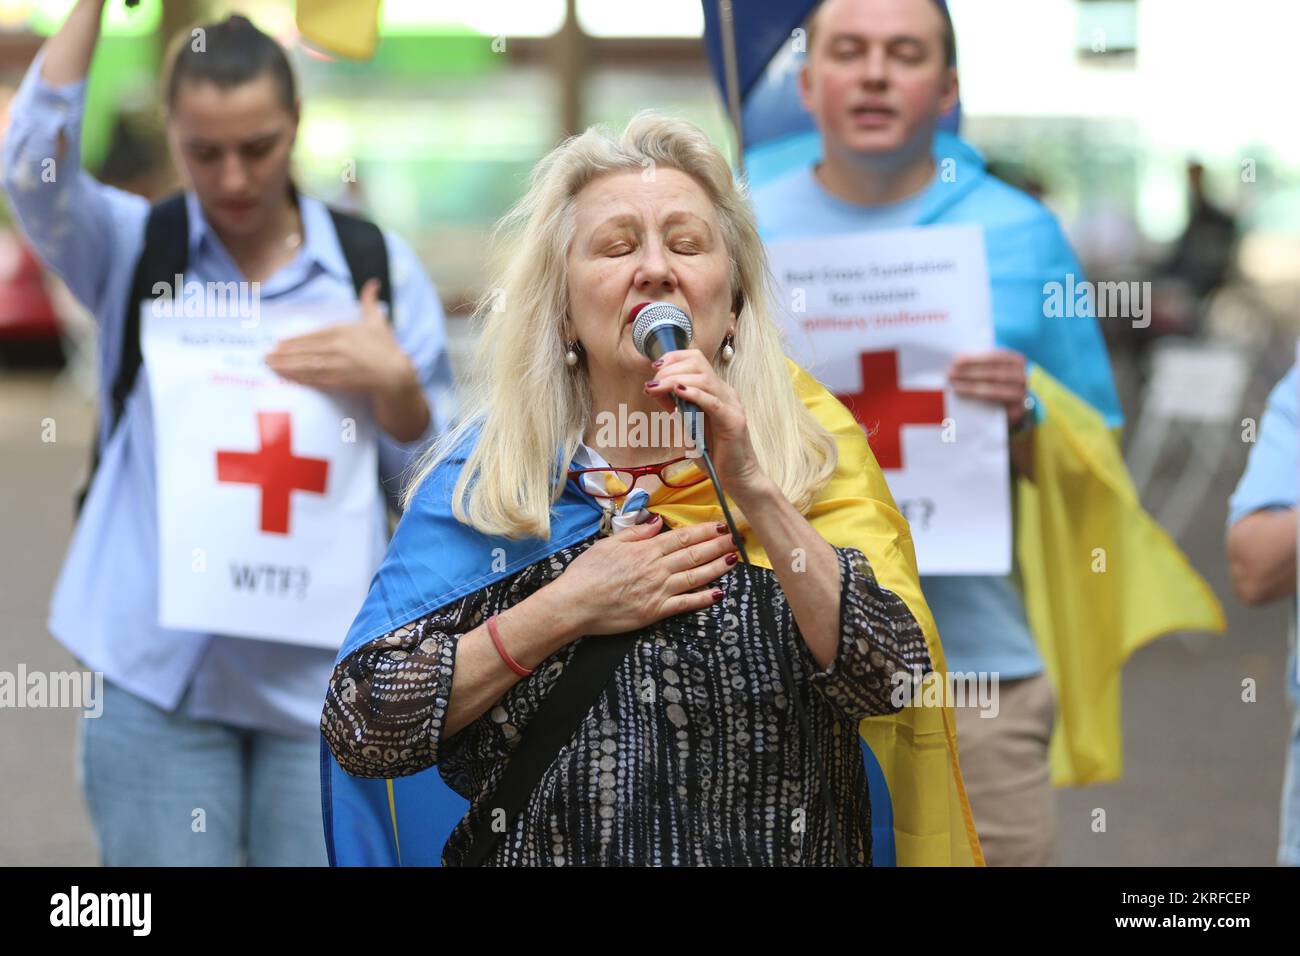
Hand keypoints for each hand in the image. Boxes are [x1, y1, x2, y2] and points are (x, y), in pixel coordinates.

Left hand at [265, 279, 416, 396]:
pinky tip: (286, 377)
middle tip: (265, 356)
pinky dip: (298, 377)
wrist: (397, 375)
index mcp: (343, 330)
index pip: (311, 335)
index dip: (293, 340)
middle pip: (304, 349)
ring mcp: (337, 363)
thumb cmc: (387, 349)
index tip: (277, 343)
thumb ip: (370, 302)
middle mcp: (337, 345)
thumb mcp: (378, 322)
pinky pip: (314, 378)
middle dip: (282, 353)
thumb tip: (372, 282)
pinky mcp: (340, 379)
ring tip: (269, 365)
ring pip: (305, 363)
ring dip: (285, 365)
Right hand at [553, 517, 738, 636]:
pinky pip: (685, 604)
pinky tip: (718, 593)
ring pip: (695, 576)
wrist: (574, 604)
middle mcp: (656, 568)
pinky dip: (703, 599)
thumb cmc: (585, 574)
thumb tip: (657, 522)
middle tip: (736, 538)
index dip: (704, 530)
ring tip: (733, 559)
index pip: (681, 537)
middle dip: (717, 545)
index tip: (720, 524)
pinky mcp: (655, 612)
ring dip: (716, 567)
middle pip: (693, 554)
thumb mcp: (607, 544)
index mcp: (645, 550)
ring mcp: (658, 591)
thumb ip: (635, 533)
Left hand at [644, 348, 764, 491]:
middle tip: (653, 381)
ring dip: (676, 379)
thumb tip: (653, 388)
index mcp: (716, 391)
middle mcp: (725, 393)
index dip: (674, 358)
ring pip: (704, 379)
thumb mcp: (687, 425)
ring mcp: (731, 405)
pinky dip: (694, 394)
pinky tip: (679, 392)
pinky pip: (712, 401)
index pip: (696, 360)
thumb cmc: (713, 454)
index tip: (654, 368)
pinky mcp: (733, 421)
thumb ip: (674, 406)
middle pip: (699, 364)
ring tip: (659, 386)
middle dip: (671, 368)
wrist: (736, 477)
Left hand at [947, 348, 1029, 429]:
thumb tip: (956, 360)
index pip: (994, 357)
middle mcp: (1022, 377)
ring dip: (970, 388)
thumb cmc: (996, 381)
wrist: (1012, 405)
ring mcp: (1021, 395)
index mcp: (1017, 360)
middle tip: (949, 374)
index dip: (974, 359)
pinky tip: (964, 399)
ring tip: (953, 386)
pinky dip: (978, 402)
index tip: (956, 361)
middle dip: (969, 374)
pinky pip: (995, 407)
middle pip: (993, 374)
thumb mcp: (992, 367)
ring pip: (993, 390)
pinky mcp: (1017, 412)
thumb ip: (979, 362)